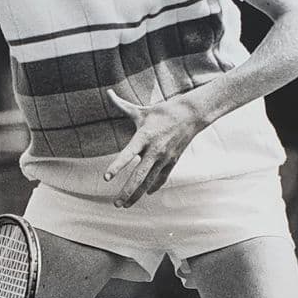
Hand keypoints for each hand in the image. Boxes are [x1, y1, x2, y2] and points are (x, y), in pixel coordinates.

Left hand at [103, 89, 201, 206]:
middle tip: (115, 204)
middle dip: (127, 191)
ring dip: (137, 194)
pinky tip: (146, 194)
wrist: (191, 115)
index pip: (128, 154)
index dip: (117, 166)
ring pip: (149, 181)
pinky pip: (161, 178)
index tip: (106, 178)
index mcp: (144, 137)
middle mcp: (154, 150)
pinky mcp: (172, 162)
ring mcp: (164, 158)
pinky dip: (153, 187)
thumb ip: (121, 105)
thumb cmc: (162, 112)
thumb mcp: (141, 110)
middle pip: (139, 175)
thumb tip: (108, 93)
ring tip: (125, 205)